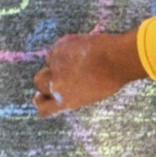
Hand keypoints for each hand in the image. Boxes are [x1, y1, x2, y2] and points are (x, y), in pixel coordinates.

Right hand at [34, 30, 148, 115]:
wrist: (117, 59)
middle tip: (56, 75)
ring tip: (77, 60)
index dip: (41, 102)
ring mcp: (55, 65)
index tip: (41, 98)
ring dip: (56, 63)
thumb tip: (60, 90)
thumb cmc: (111, 79)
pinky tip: (79, 50)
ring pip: (47, 63)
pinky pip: (56, 50)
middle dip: (45, 80)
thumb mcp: (89, 96)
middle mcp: (56, 85)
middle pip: (38, 82)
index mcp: (65, 102)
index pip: (42, 108)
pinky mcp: (59, 48)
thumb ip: (71, 94)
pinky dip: (64, 50)